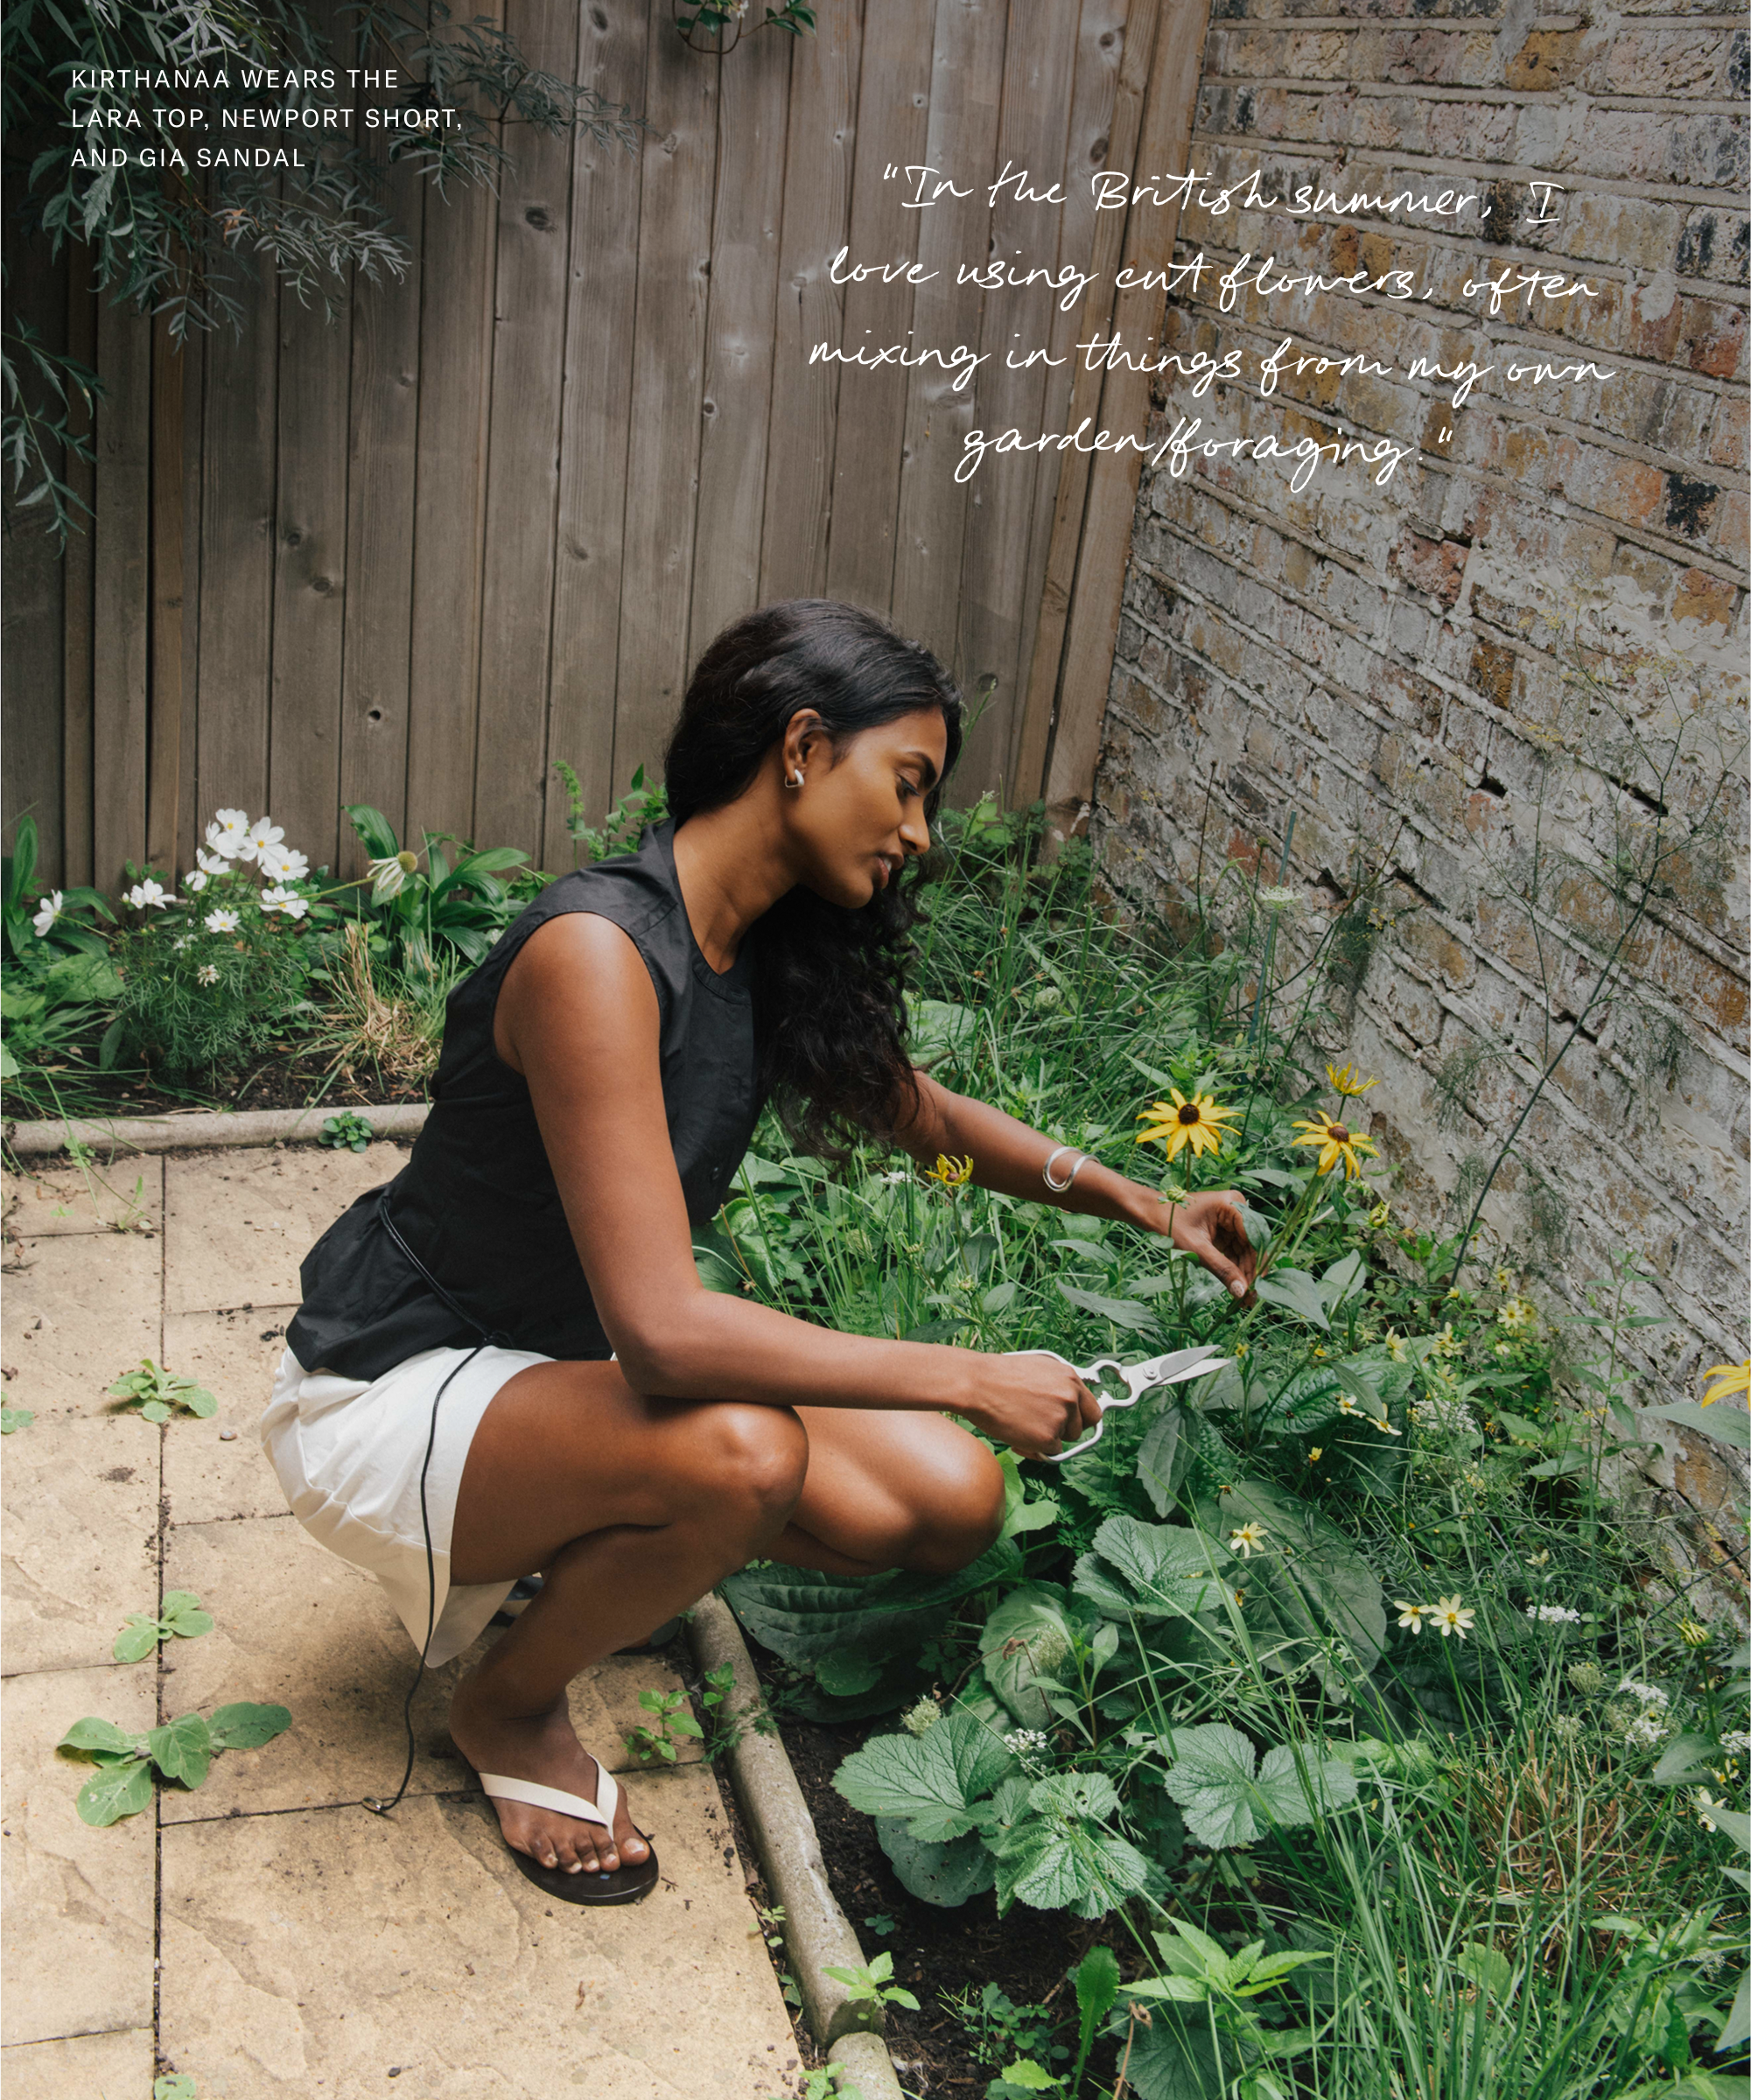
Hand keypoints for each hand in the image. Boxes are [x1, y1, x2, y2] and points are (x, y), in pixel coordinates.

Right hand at [951, 1351, 1102, 1461]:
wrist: (977, 1384)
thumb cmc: (999, 1375)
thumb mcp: (1038, 1369)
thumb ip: (1059, 1385)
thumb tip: (1069, 1403)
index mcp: (1070, 1378)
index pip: (1092, 1409)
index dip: (1080, 1418)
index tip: (1071, 1423)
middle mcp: (1071, 1397)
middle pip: (1082, 1427)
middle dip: (1065, 1431)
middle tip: (1043, 1427)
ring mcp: (1060, 1418)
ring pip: (1064, 1440)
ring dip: (1048, 1438)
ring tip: (1023, 1427)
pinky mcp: (1047, 1437)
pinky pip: (1049, 1452)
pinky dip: (1035, 1449)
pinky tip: (1017, 1436)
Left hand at [1149, 1188, 1257, 1304]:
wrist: (1150, 1214)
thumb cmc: (1169, 1223)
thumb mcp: (1196, 1248)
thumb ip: (1221, 1268)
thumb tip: (1242, 1292)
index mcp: (1232, 1204)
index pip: (1253, 1238)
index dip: (1257, 1264)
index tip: (1258, 1287)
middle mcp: (1236, 1208)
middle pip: (1250, 1245)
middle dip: (1249, 1272)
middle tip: (1250, 1299)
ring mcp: (1230, 1219)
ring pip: (1243, 1251)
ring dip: (1243, 1273)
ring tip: (1245, 1299)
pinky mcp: (1224, 1229)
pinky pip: (1234, 1250)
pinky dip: (1233, 1268)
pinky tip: (1236, 1286)